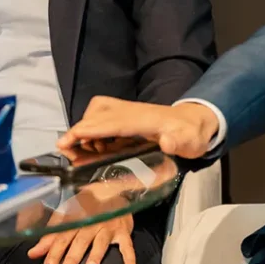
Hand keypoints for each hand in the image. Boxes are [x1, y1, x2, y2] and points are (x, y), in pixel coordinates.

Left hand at [28, 213, 135, 263]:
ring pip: (101, 241)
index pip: (62, 237)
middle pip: (80, 240)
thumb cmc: (87, 206)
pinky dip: (130, 259)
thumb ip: (50, 236)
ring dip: (96, 255)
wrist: (112, 189)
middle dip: (72, 257)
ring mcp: (108, 226)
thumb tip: (33, 253)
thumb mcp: (66, 216)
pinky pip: (127, 246)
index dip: (53, 253)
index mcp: (75, 218)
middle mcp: (91, 222)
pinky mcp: (123, 231)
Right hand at [57, 97, 219, 158]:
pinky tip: (99, 146)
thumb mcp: (191, 142)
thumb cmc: (192, 135)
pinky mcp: (129, 115)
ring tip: (85, 151)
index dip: (86, 131)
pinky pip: (104, 115)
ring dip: (87, 128)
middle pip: (97, 113)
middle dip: (79, 131)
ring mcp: (130, 111)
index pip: (109, 122)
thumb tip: (167, 141)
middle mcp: (132, 111)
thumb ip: (179, 142)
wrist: (198, 121)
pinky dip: (94, 128)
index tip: (65, 142)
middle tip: (68, 153)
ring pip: (98, 110)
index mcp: (143, 119)